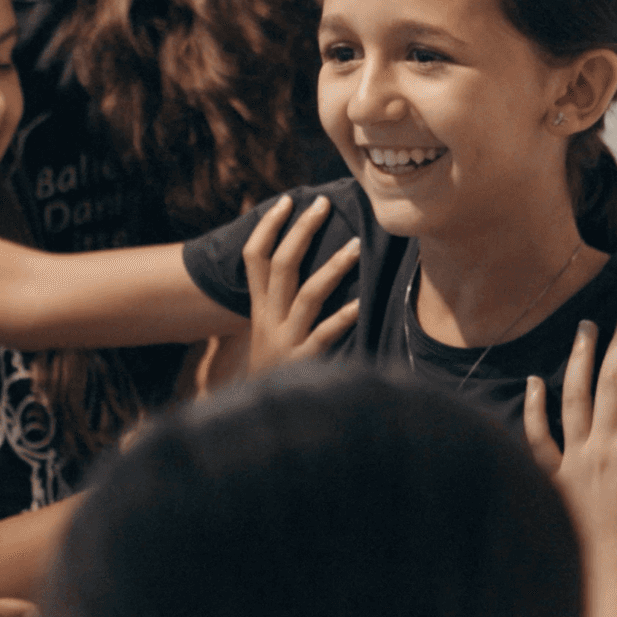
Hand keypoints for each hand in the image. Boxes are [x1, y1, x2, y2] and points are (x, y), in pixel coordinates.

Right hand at [238, 193, 361, 376]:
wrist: (258, 415)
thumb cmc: (272, 368)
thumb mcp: (267, 332)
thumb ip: (278, 302)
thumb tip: (298, 266)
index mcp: (259, 310)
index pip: (254, 258)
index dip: (266, 227)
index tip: (287, 201)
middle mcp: (269, 321)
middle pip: (281, 266)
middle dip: (301, 232)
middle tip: (322, 204)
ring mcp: (286, 342)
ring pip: (307, 295)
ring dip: (332, 267)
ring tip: (355, 244)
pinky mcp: (304, 363)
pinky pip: (324, 335)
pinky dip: (343, 317)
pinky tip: (362, 303)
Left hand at [524, 307, 616, 581]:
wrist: (608, 586)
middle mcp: (602, 450)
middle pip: (610, 384)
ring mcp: (574, 462)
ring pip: (573, 398)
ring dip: (580, 359)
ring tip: (585, 328)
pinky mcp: (552, 479)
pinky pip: (538, 436)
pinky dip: (534, 407)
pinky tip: (534, 382)